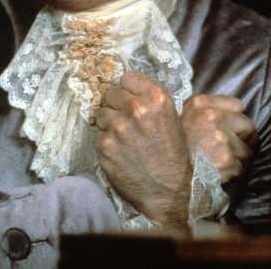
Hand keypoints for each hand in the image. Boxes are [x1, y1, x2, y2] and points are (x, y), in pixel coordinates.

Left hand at [95, 71, 191, 234]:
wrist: (169, 192)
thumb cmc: (172, 154)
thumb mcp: (170, 117)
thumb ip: (147, 98)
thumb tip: (123, 86)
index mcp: (156, 98)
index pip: (127, 77)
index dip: (129, 89)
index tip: (132, 99)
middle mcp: (136, 109)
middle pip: (111, 93)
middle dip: (117, 105)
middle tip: (128, 122)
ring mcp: (118, 127)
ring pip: (101, 113)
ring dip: (110, 123)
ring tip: (125, 138)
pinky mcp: (105, 145)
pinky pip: (99, 134)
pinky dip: (107, 142)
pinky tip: (120, 152)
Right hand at [181, 94, 257, 182]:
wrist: (163, 167)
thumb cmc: (175, 142)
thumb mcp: (186, 115)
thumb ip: (212, 110)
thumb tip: (247, 126)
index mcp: (201, 103)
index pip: (237, 105)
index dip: (233, 118)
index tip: (224, 127)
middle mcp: (213, 117)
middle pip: (247, 125)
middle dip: (239, 137)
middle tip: (222, 145)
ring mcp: (221, 138)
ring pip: (245, 150)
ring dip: (234, 156)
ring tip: (214, 158)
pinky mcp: (226, 159)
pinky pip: (239, 167)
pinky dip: (229, 171)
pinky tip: (214, 169)